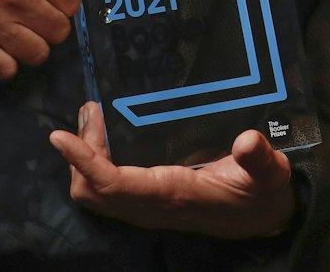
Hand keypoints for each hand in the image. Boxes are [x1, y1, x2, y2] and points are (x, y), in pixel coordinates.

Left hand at [49, 102, 297, 238]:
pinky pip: (107, 190)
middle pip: (91, 192)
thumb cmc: (262, 191)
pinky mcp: (148, 202)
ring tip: (93, 118)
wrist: (263, 218)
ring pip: (94, 193)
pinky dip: (95, 165)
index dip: (85, 162)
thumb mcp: (269, 173)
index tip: (60, 136)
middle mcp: (151, 206)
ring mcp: (146, 208)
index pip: (114, 184)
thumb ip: (260, 159)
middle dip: (79, 156)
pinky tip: (107, 136)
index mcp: (173, 195)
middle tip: (90, 112)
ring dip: (84, 159)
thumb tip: (247, 141)